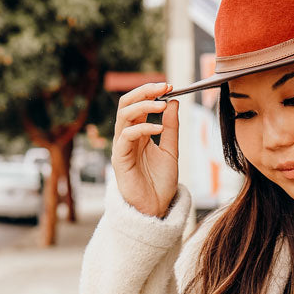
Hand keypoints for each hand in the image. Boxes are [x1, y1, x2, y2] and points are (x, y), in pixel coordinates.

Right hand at [111, 81, 179, 217]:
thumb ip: (171, 127)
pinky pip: (125, 136)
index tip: (170, 85)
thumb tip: (173, 101)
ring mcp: (122, 147)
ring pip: (123, 115)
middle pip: (126, 104)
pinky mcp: (120, 159)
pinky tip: (158, 128)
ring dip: (143, 105)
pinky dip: (142, 128)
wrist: (156, 208)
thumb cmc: (161, 182)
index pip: (139, 103)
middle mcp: (127, 136)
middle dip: (144, 91)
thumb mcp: (171, 150)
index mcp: (139, 132)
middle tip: (163, 86)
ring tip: (162, 104)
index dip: (151, 92)